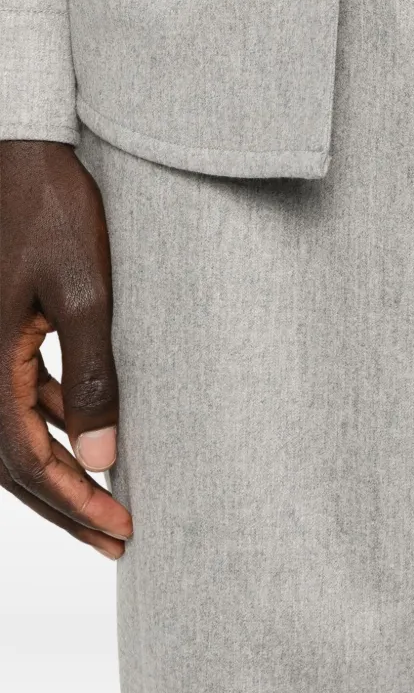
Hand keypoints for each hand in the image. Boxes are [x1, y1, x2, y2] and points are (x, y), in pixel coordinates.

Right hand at [0, 140, 131, 557]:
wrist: (21, 153)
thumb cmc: (52, 211)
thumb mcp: (86, 291)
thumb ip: (93, 373)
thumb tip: (103, 456)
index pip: (27, 460)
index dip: (74, 502)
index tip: (120, 529)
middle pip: (14, 463)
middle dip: (67, 505)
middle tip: (117, 539)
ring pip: (15, 434)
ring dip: (60, 469)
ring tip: (110, 499)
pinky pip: (18, 397)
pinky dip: (52, 424)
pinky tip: (90, 431)